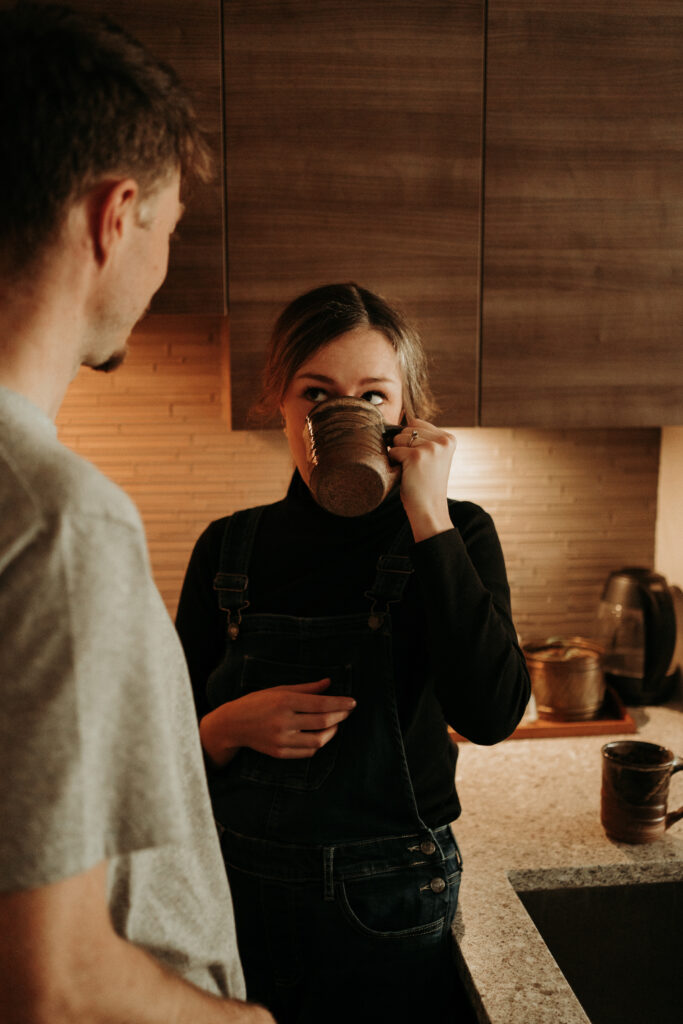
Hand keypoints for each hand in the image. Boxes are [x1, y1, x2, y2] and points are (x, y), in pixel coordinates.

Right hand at [199, 679, 355, 766]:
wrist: (232, 724)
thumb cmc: (257, 702)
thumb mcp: (279, 690)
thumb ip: (306, 688)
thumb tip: (329, 683)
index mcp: (284, 702)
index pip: (321, 704)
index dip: (340, 703)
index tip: (353, 702)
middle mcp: (283, 722)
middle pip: (323, 722)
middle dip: (340, 716)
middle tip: (347, 711)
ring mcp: (281, 740)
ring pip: (318, 740)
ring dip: (332, 732)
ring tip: (335, 723)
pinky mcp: (279, 753)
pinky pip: (308, 751)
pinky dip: (319, 743)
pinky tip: (321, 734)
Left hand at [388, 417, 455, 540]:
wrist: (428, 508)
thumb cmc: (426, 484)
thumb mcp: (433, 456)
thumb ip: (424, 438)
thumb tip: (395, 425)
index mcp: (449, 439)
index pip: (417, 423)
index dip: (410, 439)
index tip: (419, 458)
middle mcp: (443, 440)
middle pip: (407, 429)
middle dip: (404, 446)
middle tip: (416, 467)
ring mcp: (431, 447)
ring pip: (399, 438)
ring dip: (399, 454)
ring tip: (412, 470)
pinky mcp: (416, 456)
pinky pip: (393, 451)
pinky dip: (394, 462)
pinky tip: (407, 474)